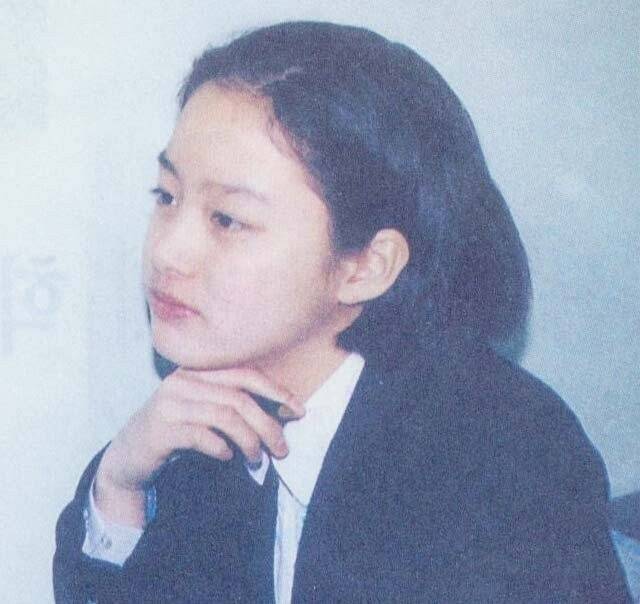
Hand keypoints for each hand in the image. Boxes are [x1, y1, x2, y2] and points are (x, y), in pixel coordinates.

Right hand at [93, 367, 302, 526]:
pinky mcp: (159, 429)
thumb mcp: (204, 411)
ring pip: (225, 417)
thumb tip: (283, 413)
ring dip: (249, 441)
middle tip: (282, 448)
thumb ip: (234, 405)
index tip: (299, 409)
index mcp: (197, 371)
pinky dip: (221, 448)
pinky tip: (227, 457)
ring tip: (257, 459)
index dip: (275, 390)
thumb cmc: (175, 432)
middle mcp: (183, 381)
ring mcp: (169, 403)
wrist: (128, 457)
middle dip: (267, 424)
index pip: (244, 373)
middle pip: (238, 398)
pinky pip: (202, 436)